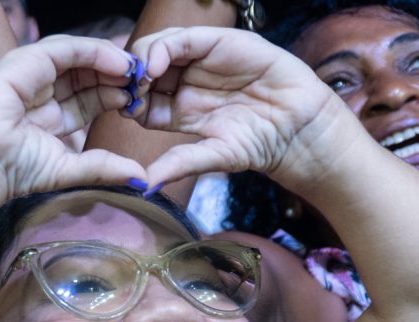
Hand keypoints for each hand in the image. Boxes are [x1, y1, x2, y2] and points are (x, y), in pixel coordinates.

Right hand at [0, 35, 147, 213]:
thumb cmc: (12, 171)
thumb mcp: (69, 170)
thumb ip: (104, 168)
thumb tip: (143, 178)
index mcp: (49, 119)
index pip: (89, 100)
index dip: (115, 99)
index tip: (139, 105)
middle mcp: (41, 94)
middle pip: (88, 78)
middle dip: (117, 80)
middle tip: (144, 84)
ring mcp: (32, 75)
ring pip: (79, 60)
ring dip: (110, 63)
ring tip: (135, 72)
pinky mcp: (25, 61)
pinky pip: (66, 49)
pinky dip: (95, 52)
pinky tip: (117, 63)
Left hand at [128, 27, 358, 190]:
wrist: (298, 126)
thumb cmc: (259, 142)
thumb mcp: (213, 156)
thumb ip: (180, 164)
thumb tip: (145, 184)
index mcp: (177, 110)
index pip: (140, 102)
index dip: (128, 103)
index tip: (120, 108)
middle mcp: (185, 83)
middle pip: (143, 73)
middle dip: (129, 78)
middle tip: (123, 87)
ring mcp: (200, 60)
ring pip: (158, 51)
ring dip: (142, 60)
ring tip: (140, 76)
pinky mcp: (217, 41)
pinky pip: (183, 39)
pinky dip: (164, 47)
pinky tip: (156, 64)